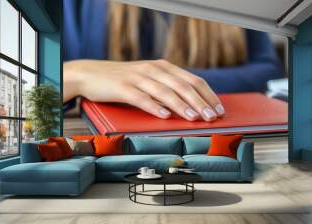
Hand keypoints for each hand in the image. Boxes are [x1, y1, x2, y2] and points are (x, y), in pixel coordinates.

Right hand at [64, 59, 224, 120]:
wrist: (91, 74)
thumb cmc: (124, 80)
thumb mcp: (149, 80)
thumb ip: (168, 88)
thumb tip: (191, 106)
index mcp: (163, 67)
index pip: (192, 80)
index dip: (208, 94)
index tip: (219, 109)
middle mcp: (153, 69)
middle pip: (183, 86)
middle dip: (200, 102)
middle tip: (212, 117)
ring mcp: (138, 77)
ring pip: (165, 92)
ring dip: (182, 105)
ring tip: (195, 118)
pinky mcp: (123, 87)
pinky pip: (141, 98)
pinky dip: (154, 107)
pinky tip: (165, 116)